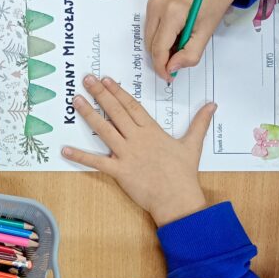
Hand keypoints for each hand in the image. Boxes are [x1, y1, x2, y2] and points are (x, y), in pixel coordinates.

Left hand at [62, 75, 214, 226]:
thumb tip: (212, 105)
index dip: (118, 91)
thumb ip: (200, 123)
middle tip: (86, 79)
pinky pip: (96, 162)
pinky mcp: (119, 171)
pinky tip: (65, 149)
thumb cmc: (184, 174)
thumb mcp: (193, 144)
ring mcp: (127, 154)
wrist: (178, 198)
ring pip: (105, 130)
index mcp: (152, 131)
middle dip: (100, 94)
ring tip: (76, 101)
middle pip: (116, 111)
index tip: (106, 79)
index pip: (132, 106)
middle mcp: (137, 139)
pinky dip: (80, 156)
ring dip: (89, 114)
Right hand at [145, 0, 247, 79]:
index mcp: (172, 12)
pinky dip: (160, 38)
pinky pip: (150, 30)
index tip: (169, 78)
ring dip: (160, 49)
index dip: (162, 67)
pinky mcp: (152, 3)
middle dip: (162, 58)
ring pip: (148, 39)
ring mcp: (152, 3)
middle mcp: (156, 6)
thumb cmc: (214, 3)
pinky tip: (174, 36)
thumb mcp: (206, 34)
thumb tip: (171, 69)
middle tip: (178, 61)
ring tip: (179, 46)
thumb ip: (189, 55)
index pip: (159, 48)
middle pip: (151, 45)